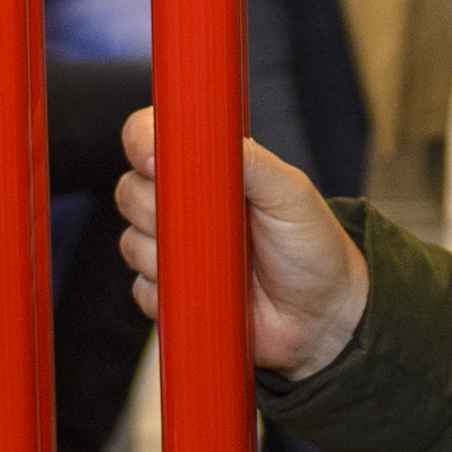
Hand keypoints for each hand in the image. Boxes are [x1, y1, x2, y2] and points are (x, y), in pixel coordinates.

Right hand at [113, 106, 369, 379]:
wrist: (321, 314)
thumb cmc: (311, 245)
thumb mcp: (288, 191)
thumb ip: (248, 158)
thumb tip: (202, 138)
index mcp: (204, 168)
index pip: (148, 138)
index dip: (141, 144)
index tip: (155, 162)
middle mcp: (180, 204)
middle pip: (129, 191)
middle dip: (157, 208)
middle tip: (204, 224)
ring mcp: (172, 249)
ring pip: (131, 244)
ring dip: (166, 256)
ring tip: (218, 262)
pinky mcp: (169, 292)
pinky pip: (142, 290)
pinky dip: (167, 293)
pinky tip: (205, 292)